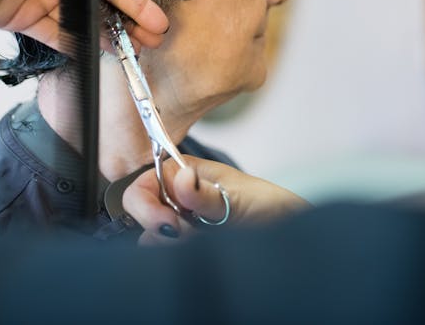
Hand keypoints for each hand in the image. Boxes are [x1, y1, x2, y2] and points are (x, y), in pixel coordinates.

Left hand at [0, 0, 169, 49]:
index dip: (135, 1)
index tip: (156, 20)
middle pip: (102, 5)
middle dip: (129, 23)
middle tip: (151, 42)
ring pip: (84, 22)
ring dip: (107, 37)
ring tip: (130, 52)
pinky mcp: (25, 19)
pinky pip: (56, 35)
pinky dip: (76, 44)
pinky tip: (96, 54)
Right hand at [122, 156, 309, 244]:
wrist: (284, 227)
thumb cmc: (266, 203)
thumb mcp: (237, 197)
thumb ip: (206, 194)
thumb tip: (181, 178)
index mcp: (183, 171)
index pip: (142, 184)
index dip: (146, 205)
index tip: (168, 225)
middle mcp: (177, 193)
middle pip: (140, 209)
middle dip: (158, 224)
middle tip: (186, 232)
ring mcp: (179, 218)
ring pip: (151, 235)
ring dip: (172, 242)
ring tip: (204, 237)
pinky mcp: (184, 240)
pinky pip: (165, 249)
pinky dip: (177, 252)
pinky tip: (200, 247)